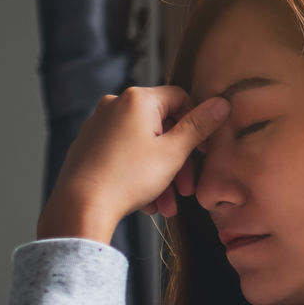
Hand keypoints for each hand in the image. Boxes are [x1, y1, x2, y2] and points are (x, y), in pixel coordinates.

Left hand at [42, 86, 230, 235]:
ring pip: (144, 145)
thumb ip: (199, 126)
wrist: (82, 205)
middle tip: (187, 190)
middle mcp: (115, 105)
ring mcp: (99, 125)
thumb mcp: (174, 153)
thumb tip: (221, 103)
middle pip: (162, 126)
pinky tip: (147, 202)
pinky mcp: (89, 145)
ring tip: (167, 206)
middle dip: (179, 161)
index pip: (180, 98)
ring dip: (162, 175)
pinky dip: (140, 174)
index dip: (197, 124)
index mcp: (138, 100)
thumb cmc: (129, 177)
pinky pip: (124, 154)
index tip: (203, 152)